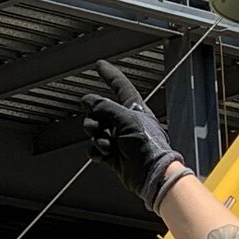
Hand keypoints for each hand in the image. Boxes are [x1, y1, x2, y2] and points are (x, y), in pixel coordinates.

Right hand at [81, 61, 187, 212]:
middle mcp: (126, 121)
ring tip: (107, 146)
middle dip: (95, 120)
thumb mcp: (125, 119)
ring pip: (95, 130)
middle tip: (99, 127)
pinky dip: (96, 151)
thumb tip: (87, 100)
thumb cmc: (147, 145)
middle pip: (100, 111)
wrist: (151, 174)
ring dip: (98, 138)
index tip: (100, 65)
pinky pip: (95, 148)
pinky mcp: (113, 155)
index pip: (120, 85)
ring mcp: (119, 138)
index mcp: (134, 109)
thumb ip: (103, 106)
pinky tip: (103, 155)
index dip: (110, 74)